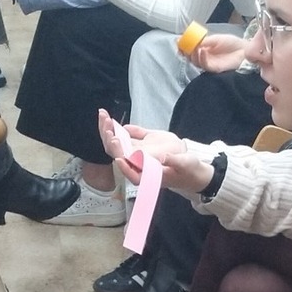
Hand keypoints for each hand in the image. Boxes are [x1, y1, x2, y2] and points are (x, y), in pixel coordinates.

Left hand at [93, 110, 209, 191]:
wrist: (188, 164)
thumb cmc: (188, 169)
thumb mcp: (184, 164)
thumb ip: (174, 161)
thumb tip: (164, 157)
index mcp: (146, 176)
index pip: (131, 172)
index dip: (123, 165)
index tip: (118, 155)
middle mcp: (136, 166)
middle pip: (118, 155)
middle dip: (111, 141)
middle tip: (107, 126)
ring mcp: (134, 155)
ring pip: (116, 145)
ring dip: (108, 131)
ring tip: (103, 116)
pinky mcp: (136, 144)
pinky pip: (122, 137)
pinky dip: (114, 127)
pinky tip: (107, 117)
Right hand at [185, 31, 251, 73]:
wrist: (245, 49)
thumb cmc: (232, 44)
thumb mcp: (216, 39)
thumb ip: (205, 41)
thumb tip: (192, 40)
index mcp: (203, 49)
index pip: (190, 49)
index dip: (183, 46)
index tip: (177, 41)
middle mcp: (204, 58)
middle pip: (190, 57)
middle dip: (185, 51)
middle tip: (183, 45)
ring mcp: (209, 64)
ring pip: (196, 62)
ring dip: (193, 55)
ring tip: (194, 47)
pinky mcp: (215, 69)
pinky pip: (205, 65)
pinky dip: (202, 58)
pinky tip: (202, 51)